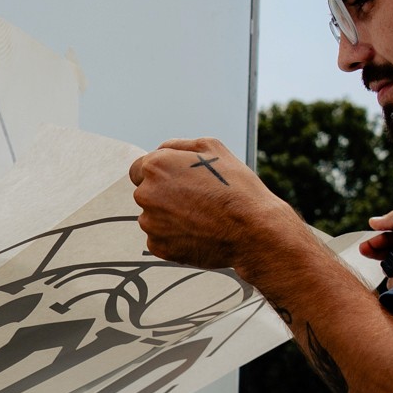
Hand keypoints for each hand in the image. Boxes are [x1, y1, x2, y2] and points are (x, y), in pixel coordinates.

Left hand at [129, 139, 282, 270]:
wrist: (252, 231)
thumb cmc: (236, 188)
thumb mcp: (213, 148)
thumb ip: (179, 145)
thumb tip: (162, 150)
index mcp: (156, 166)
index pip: (139, 169)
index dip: (159, 174)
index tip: (176, 182)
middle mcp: (146, 194)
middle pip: (146, 194)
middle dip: (164, 196)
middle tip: (195, 201)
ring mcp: (151, 223)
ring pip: (153, 218)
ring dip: (169, 217)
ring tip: (201, 218)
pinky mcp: (158, 247)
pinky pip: (160, 239)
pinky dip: (175, 237)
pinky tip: (199, 233)